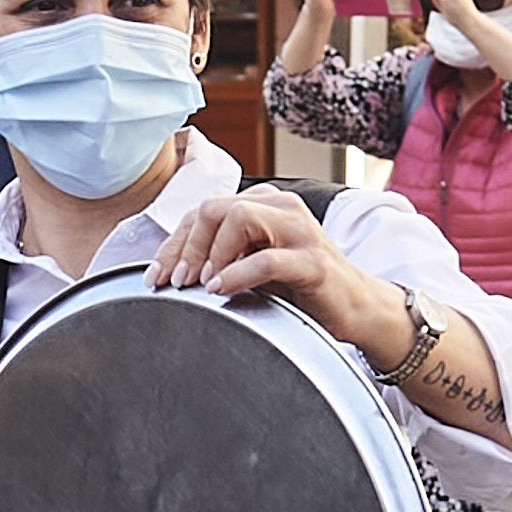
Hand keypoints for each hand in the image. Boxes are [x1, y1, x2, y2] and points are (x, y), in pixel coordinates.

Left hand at [151, 184, 401, 362]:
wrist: (356, 307)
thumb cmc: (300, 287)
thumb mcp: (254, 263)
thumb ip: (222, 255)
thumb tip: (171, 269)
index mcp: (265, 203)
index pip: (204, 211)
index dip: (174, 243)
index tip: (155, 277)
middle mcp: (282, 207)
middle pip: (215, 208)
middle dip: (186, 247)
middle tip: (176, 282)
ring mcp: (300, 231)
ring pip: (240, 217)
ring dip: (212, 253)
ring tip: (202, 284)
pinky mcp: (314, 261)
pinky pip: (267, 258)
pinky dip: (237, 274)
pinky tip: (220, 290)